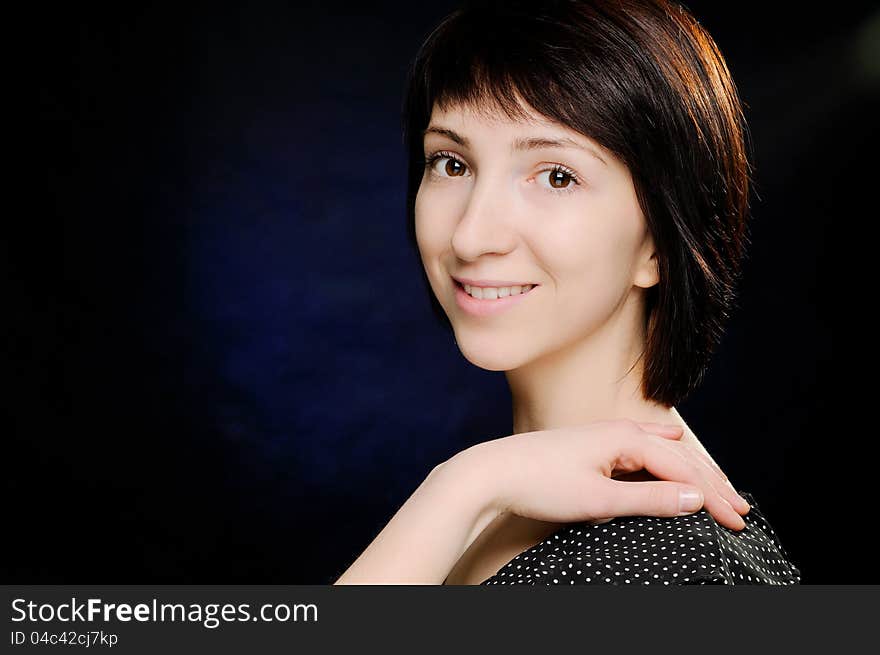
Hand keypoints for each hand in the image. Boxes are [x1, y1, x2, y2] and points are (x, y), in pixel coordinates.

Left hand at [465, 418, 749, 530]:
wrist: (491, 472)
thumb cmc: (540, 483)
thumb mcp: (600, 499)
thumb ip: (650, 499)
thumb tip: (696, 498)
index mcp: (625, 437)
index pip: (684, 468)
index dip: (714, 496)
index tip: (738, 522)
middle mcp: (619, 430)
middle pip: (678, 457)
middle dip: (712, 484)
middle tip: (741, 512)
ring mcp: (605, 436)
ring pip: (662, 452)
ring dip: (692, 472)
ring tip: (720, 489)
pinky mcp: (592, 446)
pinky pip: (642, 449)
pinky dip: (666, 462)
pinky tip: (671, 450)